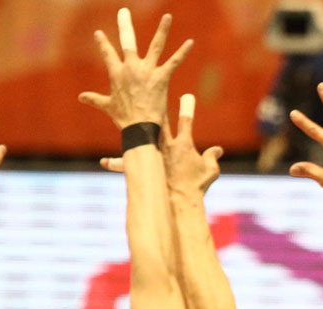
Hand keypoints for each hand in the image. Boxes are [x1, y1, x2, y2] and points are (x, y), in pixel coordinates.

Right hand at [78, 10, 192, 128]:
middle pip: (127, 41)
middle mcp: (131, 68)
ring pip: (155, 46)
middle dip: (124, 25)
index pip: (107, 53)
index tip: (99, 32)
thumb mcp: (108, 107)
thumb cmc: (124, 119)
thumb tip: (81, 97)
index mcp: (116, 73)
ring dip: (162, 30)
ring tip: (167, 16)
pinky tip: (190, 42)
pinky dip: (182, 52)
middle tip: (123, 11)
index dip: (103, 43)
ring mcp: (147, 71)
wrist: (139, 129)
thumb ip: (95, 99)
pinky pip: (174, 62)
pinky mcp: (161, 78)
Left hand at [99, 94, 222, 195]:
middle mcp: (165, 145)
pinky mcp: (146, 169)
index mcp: (184, 144)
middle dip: (154, 107)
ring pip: (139, 139)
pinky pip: (127, 164)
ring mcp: (154, 155)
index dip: (187, 108)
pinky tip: (105, 161)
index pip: (186, 121)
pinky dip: (116, 164)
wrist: (182, 200)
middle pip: (158, 121)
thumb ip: (212, 157)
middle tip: (147, 92)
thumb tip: (218, 150)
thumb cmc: (197, 186)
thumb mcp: (210, 171)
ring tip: (120, 116)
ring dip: (131, 126)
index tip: (187, 96)